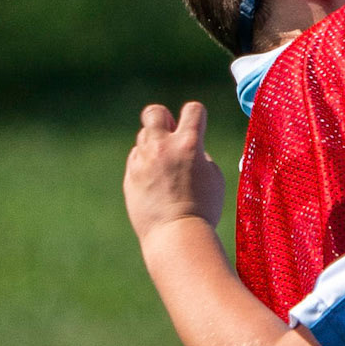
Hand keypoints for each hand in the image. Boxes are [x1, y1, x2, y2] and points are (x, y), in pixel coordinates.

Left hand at [123, 101, 225, 247]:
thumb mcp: (214, 178)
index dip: (196, 116)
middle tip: (170, 137)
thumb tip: (191, 149)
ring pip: (143, 136)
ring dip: (155, 145)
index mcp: (189, 143)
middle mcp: (163, 146)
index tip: (196, 129)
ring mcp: (143, 161)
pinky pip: (136, 160)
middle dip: (163, 119)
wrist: (176, 236)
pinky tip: (155, 184)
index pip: (192, 109)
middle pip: (155, 112)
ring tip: (166, 169)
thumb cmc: (202, 210)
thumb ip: (201, 155)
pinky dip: (145, 166)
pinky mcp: (130, 176)